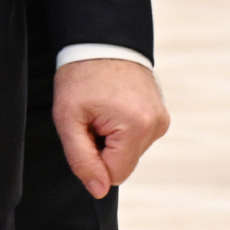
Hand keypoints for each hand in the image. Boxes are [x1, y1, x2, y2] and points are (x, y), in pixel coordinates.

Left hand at [52, 57, 169, 198]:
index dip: (93, 159)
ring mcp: (161, 119)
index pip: (113, 175)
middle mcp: (156, 125)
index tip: (86, 129)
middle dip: (103, 149)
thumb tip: (99, 190)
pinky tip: (114, 107)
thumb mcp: (68, 119)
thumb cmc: (81, 75)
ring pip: (130, 153)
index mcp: (136, 127)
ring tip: (103, 109)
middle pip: (123, 164)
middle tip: (92, 118)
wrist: (103, 40)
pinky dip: (123, 130)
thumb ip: (82, 160)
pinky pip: (137, 139)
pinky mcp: (161, 114)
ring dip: (112, 140)